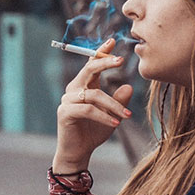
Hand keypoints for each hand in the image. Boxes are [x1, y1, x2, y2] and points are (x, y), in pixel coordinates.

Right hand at [53, 39, 132, 171]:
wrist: (78, 153)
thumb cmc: (93, 132)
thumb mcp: (112, 115)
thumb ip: (119, 101)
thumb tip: (129, 86)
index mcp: (83, 86)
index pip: (91, 65)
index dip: (101, 53)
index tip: (112, 41)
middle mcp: (73, 90)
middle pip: (89, 70)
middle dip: (105, 63)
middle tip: (121, 60)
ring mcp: (67, 101)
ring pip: (94, 95)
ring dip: (113, 105)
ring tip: (127, 116)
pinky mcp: (66, 113)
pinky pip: (88, 110)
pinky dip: (104, 116)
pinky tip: (116, 123)